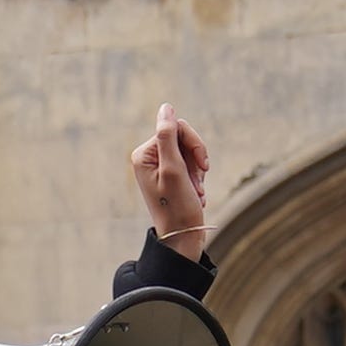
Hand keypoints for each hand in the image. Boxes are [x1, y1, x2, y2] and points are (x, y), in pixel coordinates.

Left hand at [129, 104, 212, 252]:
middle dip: (196, 159)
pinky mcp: (170, 177)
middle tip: (200, 181)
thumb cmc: (178, 207)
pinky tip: (196, 195)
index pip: (176, 128)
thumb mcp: (174, 169)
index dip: (194, 144)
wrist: (182, 238)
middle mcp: (148, 159)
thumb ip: (168, 136)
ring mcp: (159, 168)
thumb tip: (166, 107)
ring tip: (197, 192)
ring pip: (189, 153)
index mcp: (144, 154)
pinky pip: (190, 165)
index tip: (202, 167)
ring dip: (198, 172)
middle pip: (183, 139)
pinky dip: (197, 179)